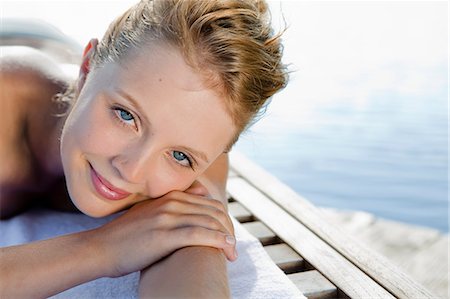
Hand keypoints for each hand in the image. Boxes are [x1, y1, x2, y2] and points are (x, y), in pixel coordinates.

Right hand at [92, 189, 236, 277]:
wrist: (100, 248)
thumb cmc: (127, 235)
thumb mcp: (151, 211)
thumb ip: (176, 202)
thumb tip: (202, 192)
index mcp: (171, 196)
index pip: (210, 203)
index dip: (224, 220)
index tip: (227, 236)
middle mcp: (172, 203)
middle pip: (214, 211)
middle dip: (229, 229)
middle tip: (233, 247)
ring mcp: (167, 217)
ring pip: (210, 222)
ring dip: (227, 238)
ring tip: (232, 253)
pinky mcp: (163, 235)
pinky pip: (199, 234)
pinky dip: (218, 241)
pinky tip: (227, 248)